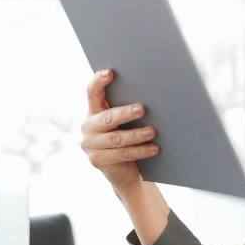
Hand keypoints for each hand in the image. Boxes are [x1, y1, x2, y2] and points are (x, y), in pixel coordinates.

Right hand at [80, 69, 159, 191]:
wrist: (125, 171)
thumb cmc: (130, 139)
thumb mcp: (126, 123)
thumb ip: (130, 109)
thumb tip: (155, 93)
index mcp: (94, 111)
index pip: (92, 93)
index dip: (98, 82)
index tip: (110, 72)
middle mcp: (88, 127)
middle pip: (107, 118)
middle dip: (125, 113)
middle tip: (142, 109)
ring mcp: (90, 145)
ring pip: (116, 138)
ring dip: (136, 135)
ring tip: (153, 131)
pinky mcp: (98, 160)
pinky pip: (122, 154)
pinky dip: (140, 150)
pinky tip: (154, 148)